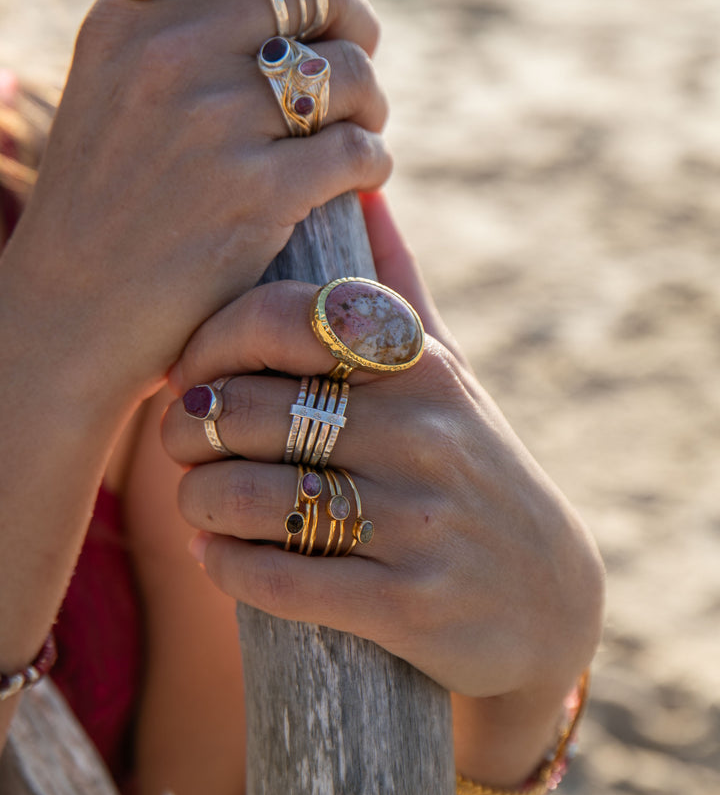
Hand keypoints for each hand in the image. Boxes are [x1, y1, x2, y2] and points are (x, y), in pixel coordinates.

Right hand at [1, 0, 390, 408]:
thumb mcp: (115, 91)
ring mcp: (212, 122)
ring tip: (359, 129)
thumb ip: (181, 30)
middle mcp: (168, 54)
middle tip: (358, 60)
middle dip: (355, 24)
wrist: (76, 311)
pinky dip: (373, 162)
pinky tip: (359, 179)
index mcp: (129, 18)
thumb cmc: (110, 202)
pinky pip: (359, 149)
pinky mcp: (255, 192)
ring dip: (370, 102)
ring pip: (348, 72)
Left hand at [163, 273, 602, 703]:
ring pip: (251, 497)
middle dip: (189, 433)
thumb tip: (369, 189)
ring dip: (198, 503)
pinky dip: (224, 567)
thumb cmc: (475, 470)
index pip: (278, 322)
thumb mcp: (450, 376)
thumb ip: (400, 290)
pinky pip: (278, 579)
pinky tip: (213, 555)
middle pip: (249, 412)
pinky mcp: (409, 604)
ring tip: (195, 503)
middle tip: (180, 448)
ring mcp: (417, 520)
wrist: (549, 601)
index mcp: (417, 365)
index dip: (206, 347)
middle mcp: (421, 432)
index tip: (189, 378)